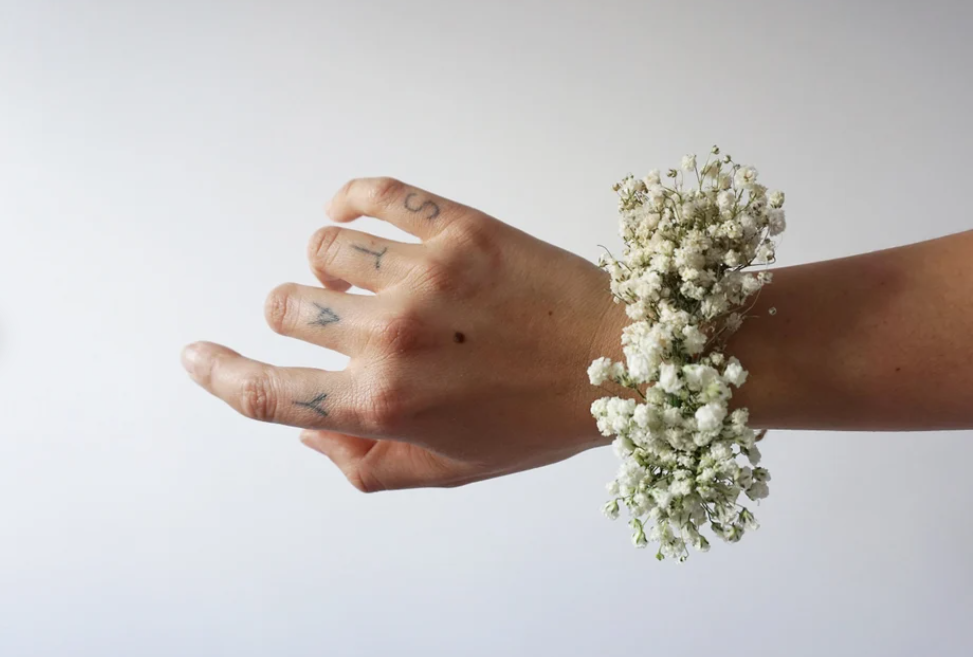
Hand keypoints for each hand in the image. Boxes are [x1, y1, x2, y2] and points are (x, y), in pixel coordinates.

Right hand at [182, 177, 626, 490]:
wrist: (626, 360)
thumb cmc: (540, 421)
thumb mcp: (452, 469)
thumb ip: (366, 463)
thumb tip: (309, 427)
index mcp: (386, 404)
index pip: (267, 391)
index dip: (219, 374)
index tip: (197, 354)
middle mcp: (392, 337)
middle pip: (286, 306)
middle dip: (299, 317)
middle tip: (345, 322)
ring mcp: (424, 276)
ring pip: (324, 248)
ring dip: (332, 265)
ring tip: (371, 276)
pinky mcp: (459, 228)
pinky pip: (373, 195)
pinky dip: (351, 201)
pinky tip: (354, 213)